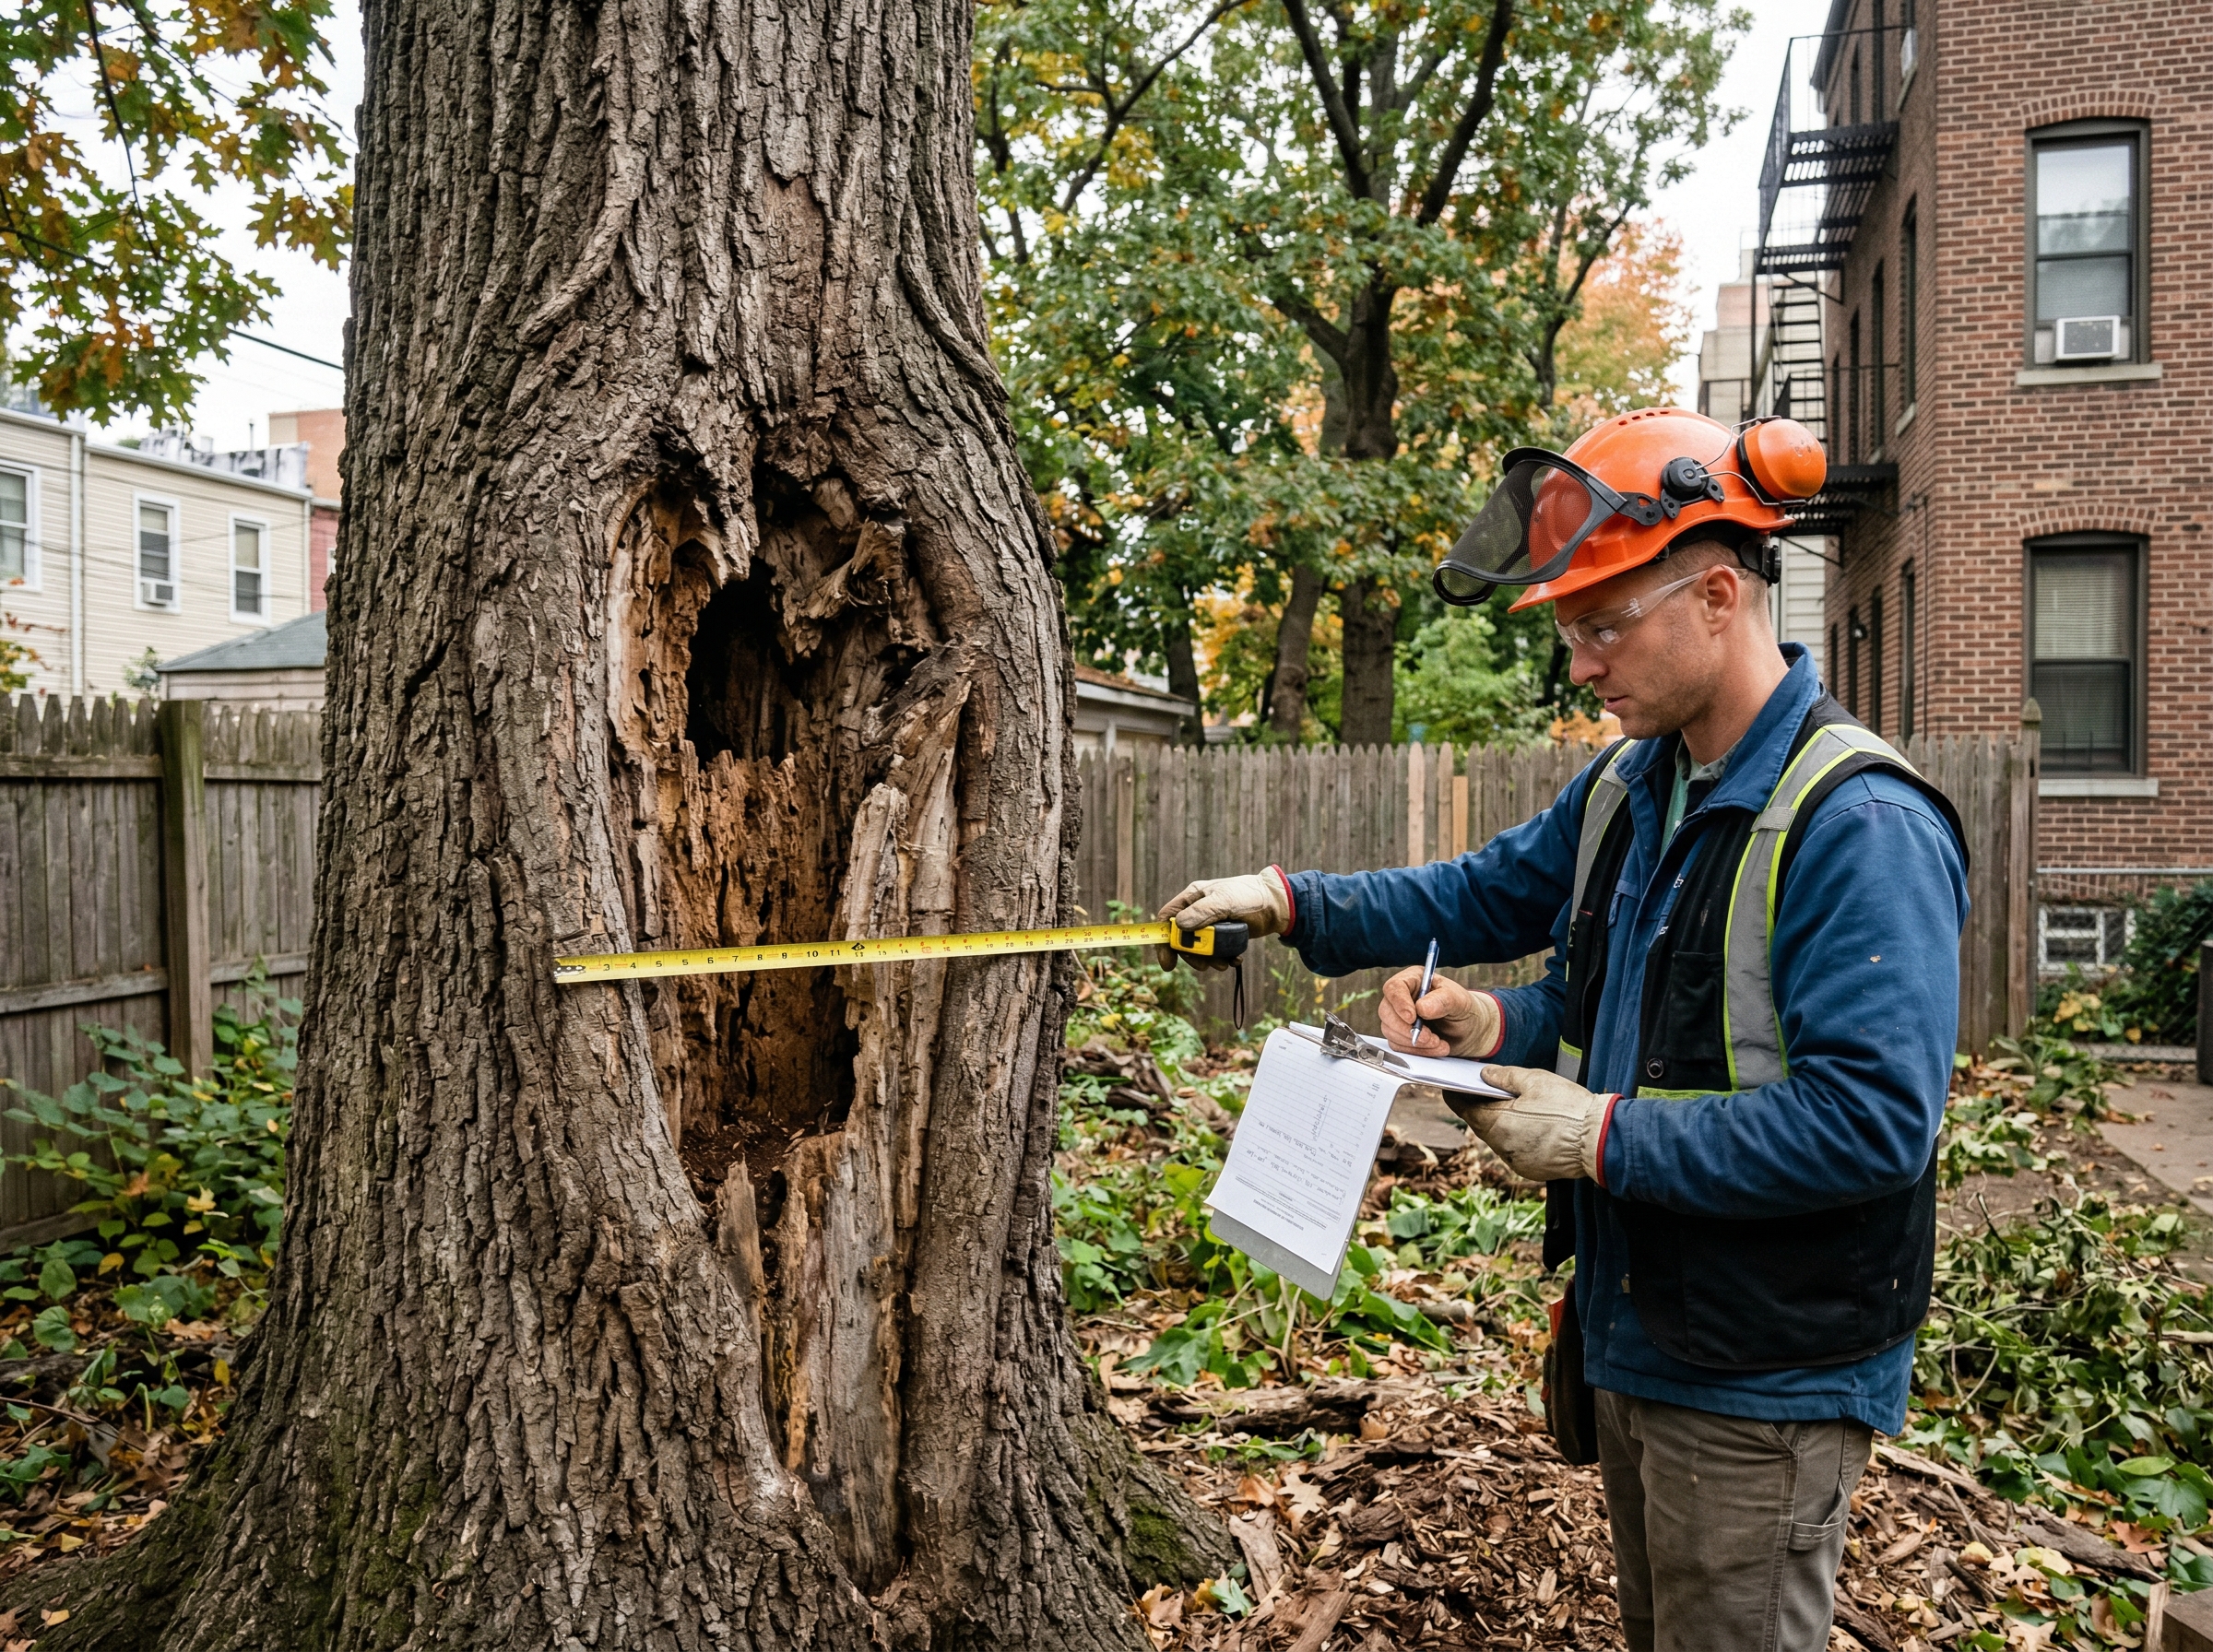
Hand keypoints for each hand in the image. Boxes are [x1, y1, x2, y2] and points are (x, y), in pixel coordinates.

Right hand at [1155, 868, 1291, 968]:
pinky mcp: (1223, 935)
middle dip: (1192, 955)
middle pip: (1182, 939)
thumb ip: (1202, 912)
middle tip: (1204, 966)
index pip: (1167, 918)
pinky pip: (1215, 951)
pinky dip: (1222, 959)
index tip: (1168, 962)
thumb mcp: (1225, 901)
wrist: (1277, 905)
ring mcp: (1210, 924)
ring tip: (1225, 964)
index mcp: (1193, 898)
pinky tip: (1235, 959)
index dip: (1163, 940)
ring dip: (1209, 960)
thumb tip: (1179, 926)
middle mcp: (1198, 911)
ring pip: (1199, 948)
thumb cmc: (1250, 896)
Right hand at [1380, 969, 1499, 1058]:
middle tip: (1429, 1037)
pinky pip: (1398, 1045)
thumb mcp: (1459, 1001)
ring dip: (1414, 1042)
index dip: (1399, 1004)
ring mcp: (1398, 1017)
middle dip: (1406, 1029)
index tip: (1412, 1018)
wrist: (1468, 1030)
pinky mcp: (1400, 1035)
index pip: (1394, 987)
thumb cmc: (1463, 1009)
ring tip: (1439, 1042)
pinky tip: (1436, 1047)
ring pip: (1390, 1031)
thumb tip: (1422, 1007)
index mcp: (1414, 980)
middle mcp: (1402, 997)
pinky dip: (1416, 1051)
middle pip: (1386, 1011)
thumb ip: (1443, 1000)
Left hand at [1449, 1065, 1614, 1183]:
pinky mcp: (1531, 1170)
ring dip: (1499, 1124)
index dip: (1456, 1096)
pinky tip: (1527, 1125)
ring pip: (1498, 1139)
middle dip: (1480, 1108)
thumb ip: (1504, 1077)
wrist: (1600, 1140)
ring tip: (1508, 1106)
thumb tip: (1483, 1075)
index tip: (1451, 1086)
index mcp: (1497, 1124)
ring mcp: (1516, 1161)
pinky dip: (1516, 1138)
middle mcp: (1502, 1147)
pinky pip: (1515, 1150)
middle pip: (1481, 1125)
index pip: (1464, 1109)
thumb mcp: (1534, 1080)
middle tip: (1482, 1091)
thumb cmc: (1568, 1107)